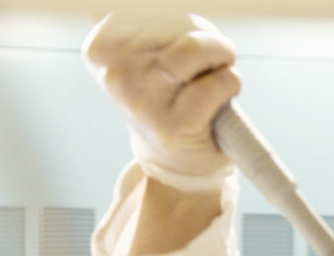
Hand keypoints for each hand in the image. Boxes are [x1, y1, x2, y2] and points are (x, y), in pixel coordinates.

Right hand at [83, 14, 240, 180]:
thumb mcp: (147, 52)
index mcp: (102, 49)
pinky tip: (222, 97)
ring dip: (219, 55)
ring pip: (195, 46)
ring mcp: (144, 101)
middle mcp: (116, 75)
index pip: (149, 8)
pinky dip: (231, 83)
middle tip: (202, 61)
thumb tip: (145, 8)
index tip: (175, 43)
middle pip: (173, 20)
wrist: (175, 162)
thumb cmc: (168, 98)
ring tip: (210, 75)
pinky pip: (218, 82)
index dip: (175, 20)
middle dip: (201, 34)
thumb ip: (146, 22)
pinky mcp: (175, 125)